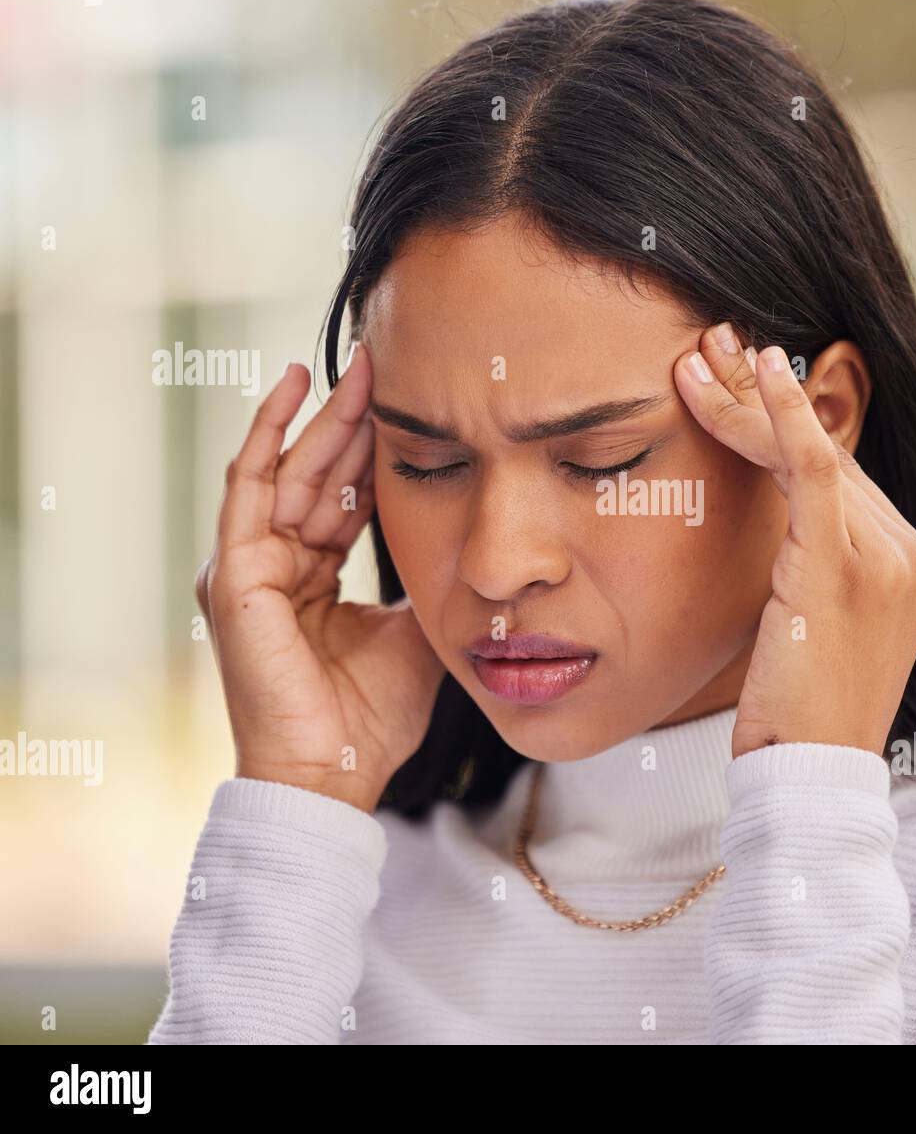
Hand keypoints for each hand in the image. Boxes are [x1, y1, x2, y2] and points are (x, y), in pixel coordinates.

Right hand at [195, 344, 445, 812]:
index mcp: (312, 580)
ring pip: (288, 470)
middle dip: (349, 419)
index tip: (407, 405)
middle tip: (381, 363)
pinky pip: (248, 485)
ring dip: (323, 417)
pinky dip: (268, 432)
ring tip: (358, 367)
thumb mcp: (413, 632)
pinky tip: (293, 386)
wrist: (335, 772)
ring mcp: (248, 567)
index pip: (342, 499)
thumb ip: (423, 585)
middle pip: (314, 474)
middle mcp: (275, 566)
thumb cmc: (370, 716)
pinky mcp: (234, 572)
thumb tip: (461, 545)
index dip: (371, 452)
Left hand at [674, 326, 915, 759]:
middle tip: (711, 343)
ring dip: (745, 402)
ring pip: (811, 454)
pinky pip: (816, 468)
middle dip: (759, 398)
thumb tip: (769, 505)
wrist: (809, 774)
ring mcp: (890, 556)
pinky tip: (755, 368)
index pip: (842, 476)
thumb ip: (811, 559)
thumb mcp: (812, 621)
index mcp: (912, 565)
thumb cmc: (797, 708)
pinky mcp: (848, 564)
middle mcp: (913, 553)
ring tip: (696, 357)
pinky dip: (782, 414)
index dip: (785, 424)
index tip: (739, 379)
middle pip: (827, 455)